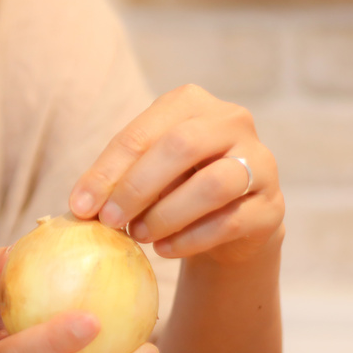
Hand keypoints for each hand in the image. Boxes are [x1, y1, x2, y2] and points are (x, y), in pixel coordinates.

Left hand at [69, 84, 283, 264]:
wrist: (229, 225)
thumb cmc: (174, 188)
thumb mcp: (143, 174)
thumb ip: (116, 180)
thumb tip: (80, 206)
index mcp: (191, 103)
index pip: (142, 132)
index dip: (106, 172)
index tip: (80, 207)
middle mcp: (231, 121)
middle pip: (180, 147)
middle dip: (136, 188)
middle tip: (109, 222)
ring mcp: (260, 161)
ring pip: (213, 184)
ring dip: (166, 214)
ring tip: (138, 236)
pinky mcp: (272, 205)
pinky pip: (230, 221)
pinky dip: (189, 239)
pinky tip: (164, 249)